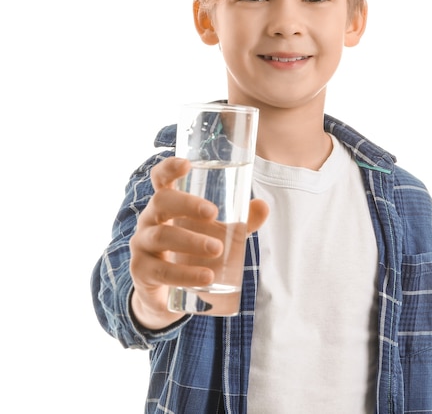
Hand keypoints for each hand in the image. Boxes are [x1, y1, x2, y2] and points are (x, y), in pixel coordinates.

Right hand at [129, 156, 268, 329]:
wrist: (167, 294)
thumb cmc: (192, 251)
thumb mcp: (218, 234)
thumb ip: (241, 222)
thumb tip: (263, 206)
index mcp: (167, 204)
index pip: (160, 179)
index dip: (169, 168)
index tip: (186, 164)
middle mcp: (150, 219)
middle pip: (161, 201)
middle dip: (187, 204)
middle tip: (214, 214)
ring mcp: (142, 245)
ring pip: (162, 236)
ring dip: (191, 241)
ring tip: (218, 249)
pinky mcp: (142, 272)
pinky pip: (162, 271)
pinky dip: (185, 274)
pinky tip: (206, 277)